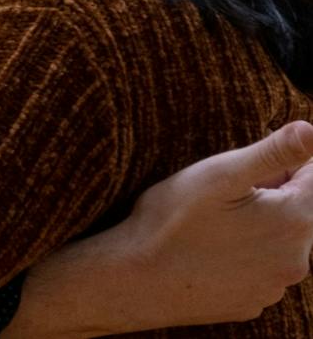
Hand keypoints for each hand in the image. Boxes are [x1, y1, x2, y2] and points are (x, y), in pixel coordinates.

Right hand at [6, 121, 312, 335]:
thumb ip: (274, 152)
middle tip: (223, 190)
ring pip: (280, 241)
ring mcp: (275, 286)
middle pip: (301, 211)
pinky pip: (260, 268)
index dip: (286, 162)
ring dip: (259, 224)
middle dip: (273, 193)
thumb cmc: (172, 222)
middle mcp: (296, 259)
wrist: (136, 280)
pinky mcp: (253, 302)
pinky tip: (208, 248)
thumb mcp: (219, 174)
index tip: (249, 164)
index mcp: (294, 221)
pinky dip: (244, 254)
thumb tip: (311, 130)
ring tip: (211, 219)